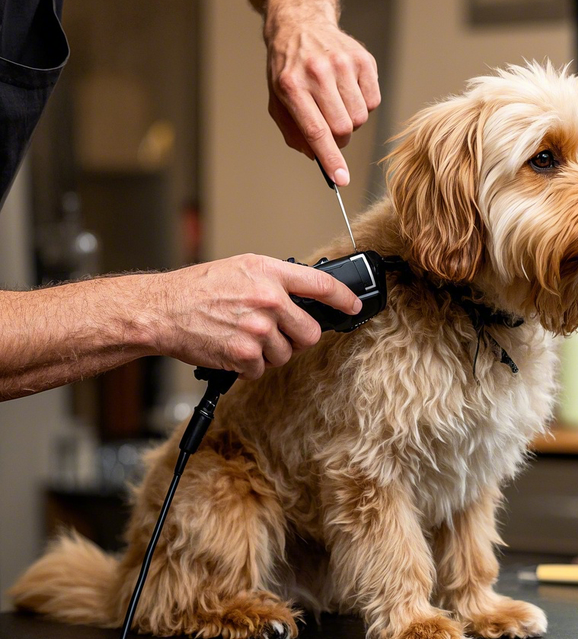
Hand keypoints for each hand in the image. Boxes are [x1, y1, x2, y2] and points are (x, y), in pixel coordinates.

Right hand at [150, 254, 361, 378]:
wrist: (163, 310)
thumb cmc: (199, 288)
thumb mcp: (242, 268)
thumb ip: (276, 279)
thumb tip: (304, 295)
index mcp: (270, 274)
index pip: (321, 285)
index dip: (343, 298)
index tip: (353, 306)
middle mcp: (269, 300)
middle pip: (310, 332)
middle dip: (299, 338)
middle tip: (281, 334)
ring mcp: (258, 329)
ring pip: (286, 354)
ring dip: (270, 353)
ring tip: (245, 337)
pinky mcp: (245, 354)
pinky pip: (261, 370)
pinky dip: (249, 366)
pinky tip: (233, 349)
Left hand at [265, 17, 380, 185]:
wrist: (301, 23)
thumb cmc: (289, 68)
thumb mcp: (277, 99)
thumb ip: (293, 132)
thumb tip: (316, 157)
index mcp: (291, 86)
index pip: (316, 131)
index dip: (330, 159)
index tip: (341, 179)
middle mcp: (317, 72)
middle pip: (343, 129)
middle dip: (339, 140)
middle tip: (330, 130)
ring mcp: (343, 63)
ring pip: (360, 118)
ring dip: (350, 121)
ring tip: (337, 104)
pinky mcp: (363, 59)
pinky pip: (373, 102)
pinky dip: (363, 105)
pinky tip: (348, 91)